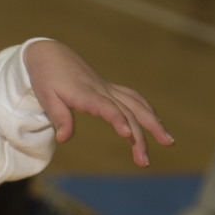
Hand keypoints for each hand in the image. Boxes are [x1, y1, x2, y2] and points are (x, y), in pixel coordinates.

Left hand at [23, 40, 173, 167]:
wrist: (50, 53)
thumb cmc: (46, 78)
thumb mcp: (46, 97)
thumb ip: (59, 117)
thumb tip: (64, 139)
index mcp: (85, 94)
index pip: (106, 108)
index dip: (118, 120)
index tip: (128, 135)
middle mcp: (101, 90)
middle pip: (128, 111)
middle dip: (142, 134)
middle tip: (146, 161)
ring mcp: (108, 88)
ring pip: (137, 104)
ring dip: (153, 122)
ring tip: (167, 141)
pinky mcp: (109, 88)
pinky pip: (133, 98)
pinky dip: (147, 110)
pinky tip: (156, 123)